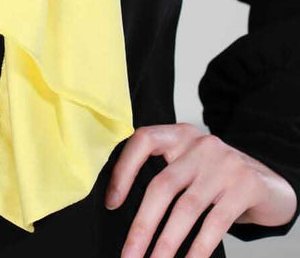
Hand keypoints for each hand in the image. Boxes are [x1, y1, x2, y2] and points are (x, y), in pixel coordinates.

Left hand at [105, 122, 297, 257]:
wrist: (269, 184)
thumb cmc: (217, 179)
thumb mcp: (191, 165)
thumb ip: (166, 176)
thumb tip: (126, 213)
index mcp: (180, 135)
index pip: (143, 141)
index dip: (123, 170)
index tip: (111, 203)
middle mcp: (200, 144)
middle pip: (163, 185)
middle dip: (142, 226)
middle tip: (128, 255)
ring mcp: (224, 164)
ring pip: (186, 209)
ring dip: (166, 243)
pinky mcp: (245, 186)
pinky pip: (215, 223)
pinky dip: (198, 249)